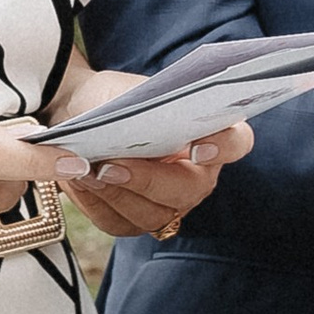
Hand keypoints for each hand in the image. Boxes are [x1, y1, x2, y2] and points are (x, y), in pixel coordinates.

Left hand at [47, 67, 254, 245]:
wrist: (80, 113)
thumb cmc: (115, 98)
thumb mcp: (129, 91)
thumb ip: (144, 107)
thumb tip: (139, 126)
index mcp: (210, 134)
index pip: (236, 142)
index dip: (223, 146)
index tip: (197, 144)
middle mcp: (198, 175)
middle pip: (187, 190)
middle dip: (147, 180)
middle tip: (110, 166)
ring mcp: (170, 203)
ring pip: (151, 214)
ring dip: (114, 194)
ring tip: (84, 170)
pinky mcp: (137, 220)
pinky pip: (119, 222)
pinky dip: (94, 202)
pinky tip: (77, 181)